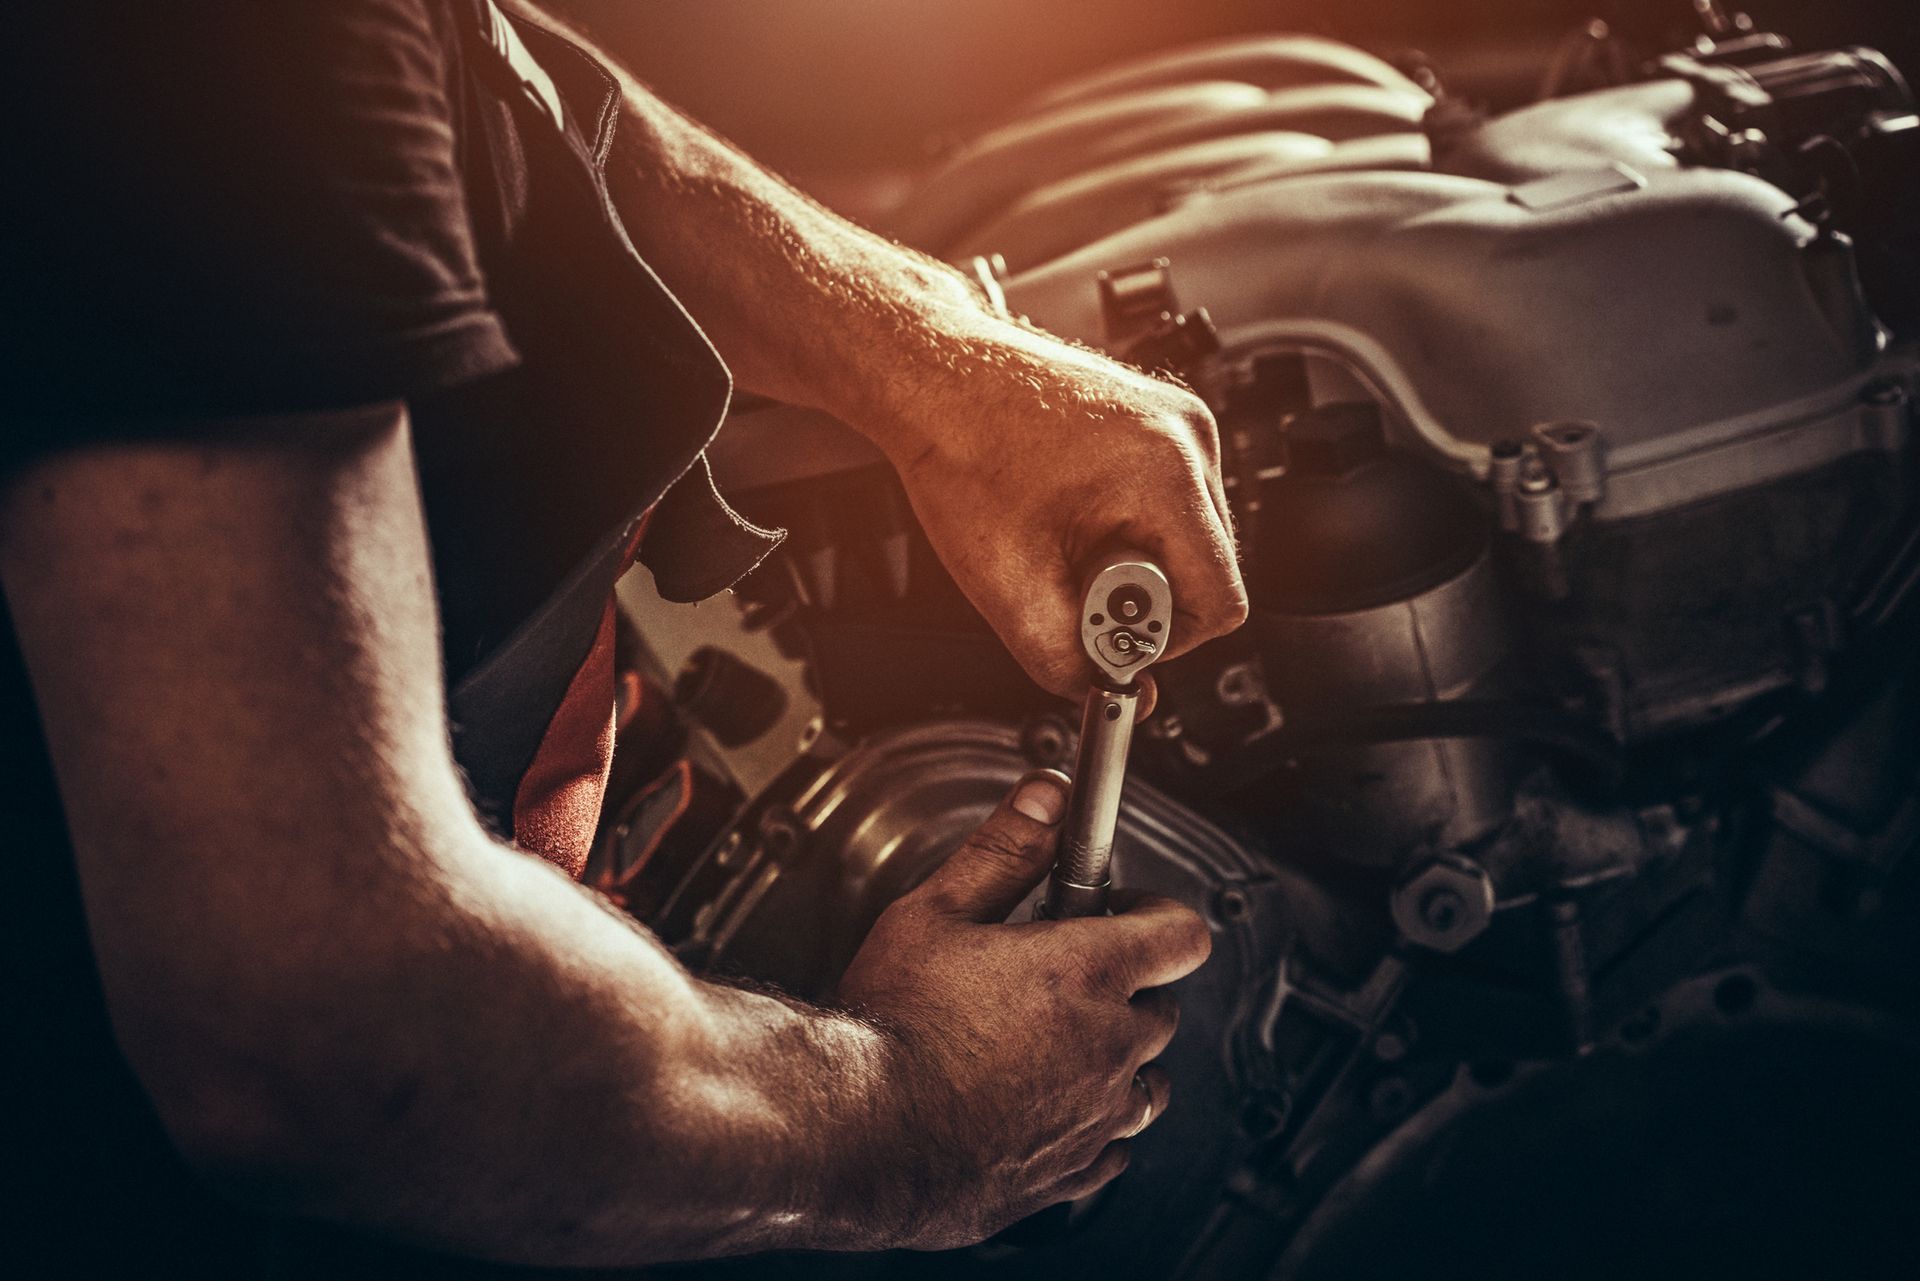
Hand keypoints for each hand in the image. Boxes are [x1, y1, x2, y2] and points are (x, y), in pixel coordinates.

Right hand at [837, 772, 1212, 1248]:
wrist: (854, 1131)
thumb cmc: (889, 1024)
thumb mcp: (936, 911)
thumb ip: (1004, 850)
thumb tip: (1047, 796)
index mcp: (1087, 973)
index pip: (1183, 935)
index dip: (1159, 916)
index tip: (1124, 913)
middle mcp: (1107, 1047)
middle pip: (1161, 1009)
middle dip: (1123, 988)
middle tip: (1060, 976)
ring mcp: (1093, 1118)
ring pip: (1146, 1086)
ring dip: (1117, 1061)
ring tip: (1055, 1044)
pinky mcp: (1067, 1174)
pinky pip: (1112, 1150)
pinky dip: (1092, 1127)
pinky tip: (1044, 1108)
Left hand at [864, 316, 1248, 697]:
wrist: (934, 376)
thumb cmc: (960, 449)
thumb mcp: (1007, 585)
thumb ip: (1066, 661)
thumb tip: (1118, 695)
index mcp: (1168, 470)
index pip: (1222, 601)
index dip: (1165, 641)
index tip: (1109, 632)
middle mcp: (1189, 437)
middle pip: (1210, 571)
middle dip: (1143, 598)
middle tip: (1072, 580)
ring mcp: (1179, 423)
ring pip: (1192, 540)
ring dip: (1136, 562)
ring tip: (1066, 539)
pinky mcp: (1159, 422)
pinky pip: (1171, 505)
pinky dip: (1129, 528)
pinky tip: (1074, 515)